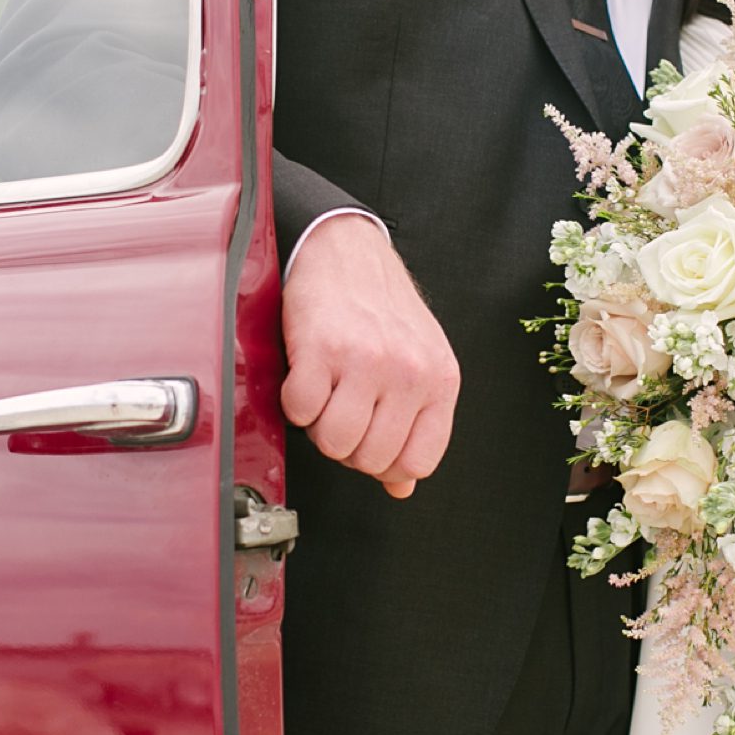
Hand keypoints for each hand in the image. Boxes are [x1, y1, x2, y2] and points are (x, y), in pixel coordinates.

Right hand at [280, 214, 460, 497]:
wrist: (346, 249)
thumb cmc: (381, 306)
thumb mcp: (417, 364)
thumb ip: (415, 425)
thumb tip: (402, 486)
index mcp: (440, 380)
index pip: (418, 463)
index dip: (385, 463)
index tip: (370, 440)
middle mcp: (408, 371)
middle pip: (370, 459)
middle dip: (347, 444)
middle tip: (342, 409)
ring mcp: (366, 360)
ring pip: (333, 442)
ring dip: (318, 425)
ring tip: (326, 392)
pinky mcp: (322, 348)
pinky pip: (301, 411)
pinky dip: (294, 402)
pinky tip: (306, 375)